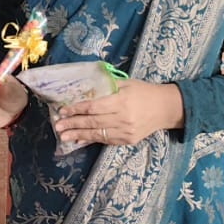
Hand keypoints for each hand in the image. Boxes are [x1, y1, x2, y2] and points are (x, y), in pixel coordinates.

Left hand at [53, 79, 184, 146]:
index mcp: (121, 101)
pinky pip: (106, 140)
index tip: (63, 111)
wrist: (165, 108)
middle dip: (73, 124)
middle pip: (92, 122)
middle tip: (57, 126)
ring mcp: (125, 131)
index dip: (76, 109)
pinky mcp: (128, 140)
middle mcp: (123, 118)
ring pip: (98, 134)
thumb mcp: (126, 83)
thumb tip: (84, 88)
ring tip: (63, 136)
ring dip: (78, 135)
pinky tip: (80, 139)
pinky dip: (92, 140)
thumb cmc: (144, 92)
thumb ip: (106, 85)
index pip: (93, 107)